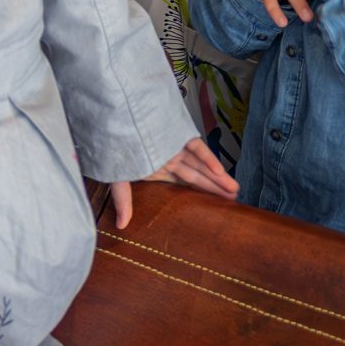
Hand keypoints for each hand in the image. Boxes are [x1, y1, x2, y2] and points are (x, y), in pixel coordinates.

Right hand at [109, 137, 239, 226]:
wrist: (110, 120)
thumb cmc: (111, 146)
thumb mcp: (116, 177)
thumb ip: (123, 200)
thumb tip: (121, 226)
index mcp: (158, 169)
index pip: (184, 185)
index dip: (200, 195)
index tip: (216, 208)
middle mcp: (169, 159)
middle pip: (196, 177)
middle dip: (215, 188)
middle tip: (233, 199)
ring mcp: (173, 147)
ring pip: (200, 165)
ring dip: (217, 177)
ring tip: (234, 189)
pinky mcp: (175, 134)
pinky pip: (193, 147)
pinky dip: (206, 158)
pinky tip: (218, 170)